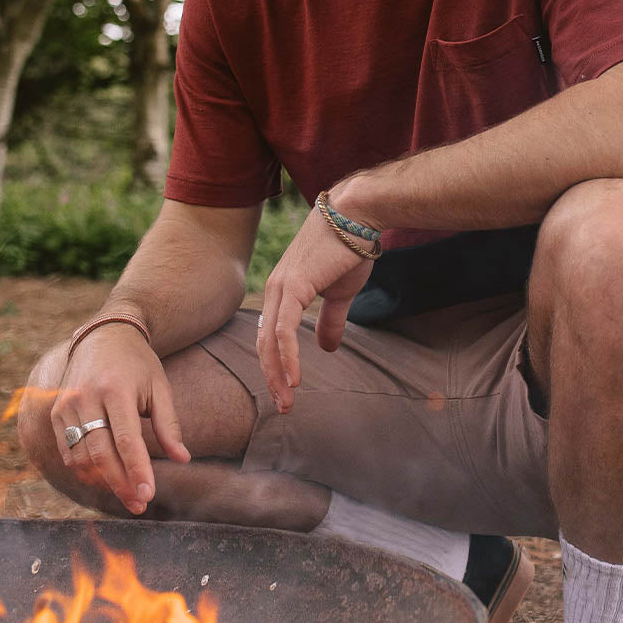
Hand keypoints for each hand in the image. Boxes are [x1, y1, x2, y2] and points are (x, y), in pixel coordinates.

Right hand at [50, 322, 190, 514]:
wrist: (104, 334)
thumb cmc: (138, 363)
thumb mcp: (160, 386)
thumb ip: (169, 424)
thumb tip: (183, 459)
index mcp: (116, 389)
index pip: (127, 440)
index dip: (137, 470)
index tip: (149, 494)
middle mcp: (86, 397)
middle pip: (101, 454)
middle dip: (121, 484)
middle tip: (140, 504)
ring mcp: (66, 404)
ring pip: (81, 458)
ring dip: (103, 482)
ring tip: (128, 494)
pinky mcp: (55, 411)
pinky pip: (67, 451)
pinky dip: (85, 470)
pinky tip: (105, 479)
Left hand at [258, 205, 374, 413]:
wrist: (358, 216)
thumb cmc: (349, 249)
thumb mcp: (339, 293)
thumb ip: (330, 320)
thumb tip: (327, 349)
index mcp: (283, 290)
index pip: (270, 336)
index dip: (276, 366)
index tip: (287, 392)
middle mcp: (275, 289)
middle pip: (264, 343)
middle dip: (272, 377)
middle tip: (283, 406)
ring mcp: (281, 287)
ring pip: (270, 341)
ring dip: (278, 374)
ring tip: (287, 400)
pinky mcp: (294, 286)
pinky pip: (284, 330)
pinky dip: (288, 357)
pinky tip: (296, 379)